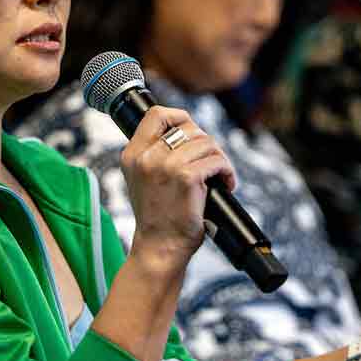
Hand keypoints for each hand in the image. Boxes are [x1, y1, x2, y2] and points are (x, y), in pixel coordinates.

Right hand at [121, 106, 235, 268]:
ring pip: (206, 142)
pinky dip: (227, 172)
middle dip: (206, 143)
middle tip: (210, 163)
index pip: (156, 114)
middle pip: (188, 127)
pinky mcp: (186, 177)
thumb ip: (155, 155)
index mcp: (133, 154)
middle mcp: (146, 157)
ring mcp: (165, 166)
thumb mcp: (143, 180)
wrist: (159, 247)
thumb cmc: (158, 217)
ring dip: (219, 158)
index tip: (192, 131)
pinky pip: (216, 161)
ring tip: (219, 176)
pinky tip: (225, 185)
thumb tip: (185, 133)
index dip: (179, 117)